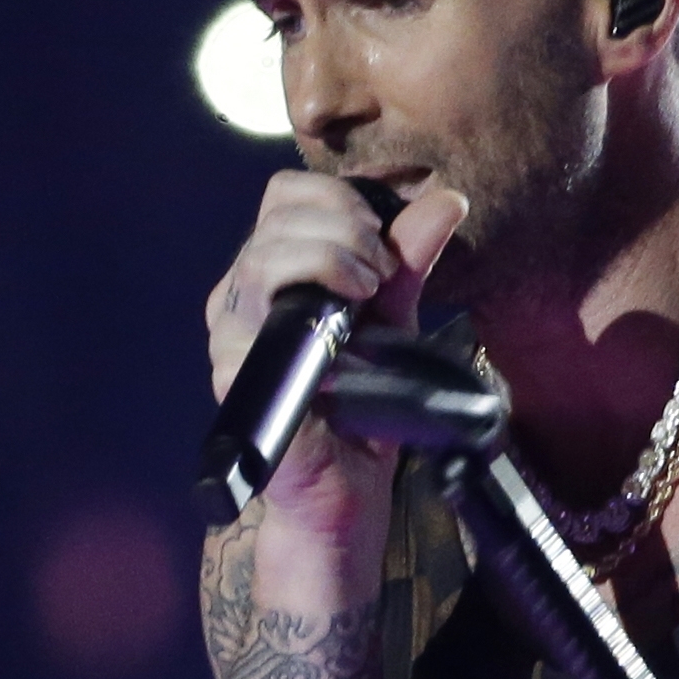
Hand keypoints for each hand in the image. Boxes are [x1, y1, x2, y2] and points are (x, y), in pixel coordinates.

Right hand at [199, 172, 466, 544]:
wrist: (347, 483)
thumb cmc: (361, 401)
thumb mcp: (393, 315)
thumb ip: (409, 259)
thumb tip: (447, 201)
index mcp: (270, 271)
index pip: (285, 195)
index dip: (336, 199)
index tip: (381, 238)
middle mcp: (240, 294)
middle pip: (276, 213)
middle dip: (343, 225)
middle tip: (382, 268)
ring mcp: (231, 332)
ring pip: (263, 254)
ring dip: (330, 256)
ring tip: (369, 290)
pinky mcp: (235, 370)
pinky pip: (261, 313)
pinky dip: (311, 298)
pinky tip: (346, 323)